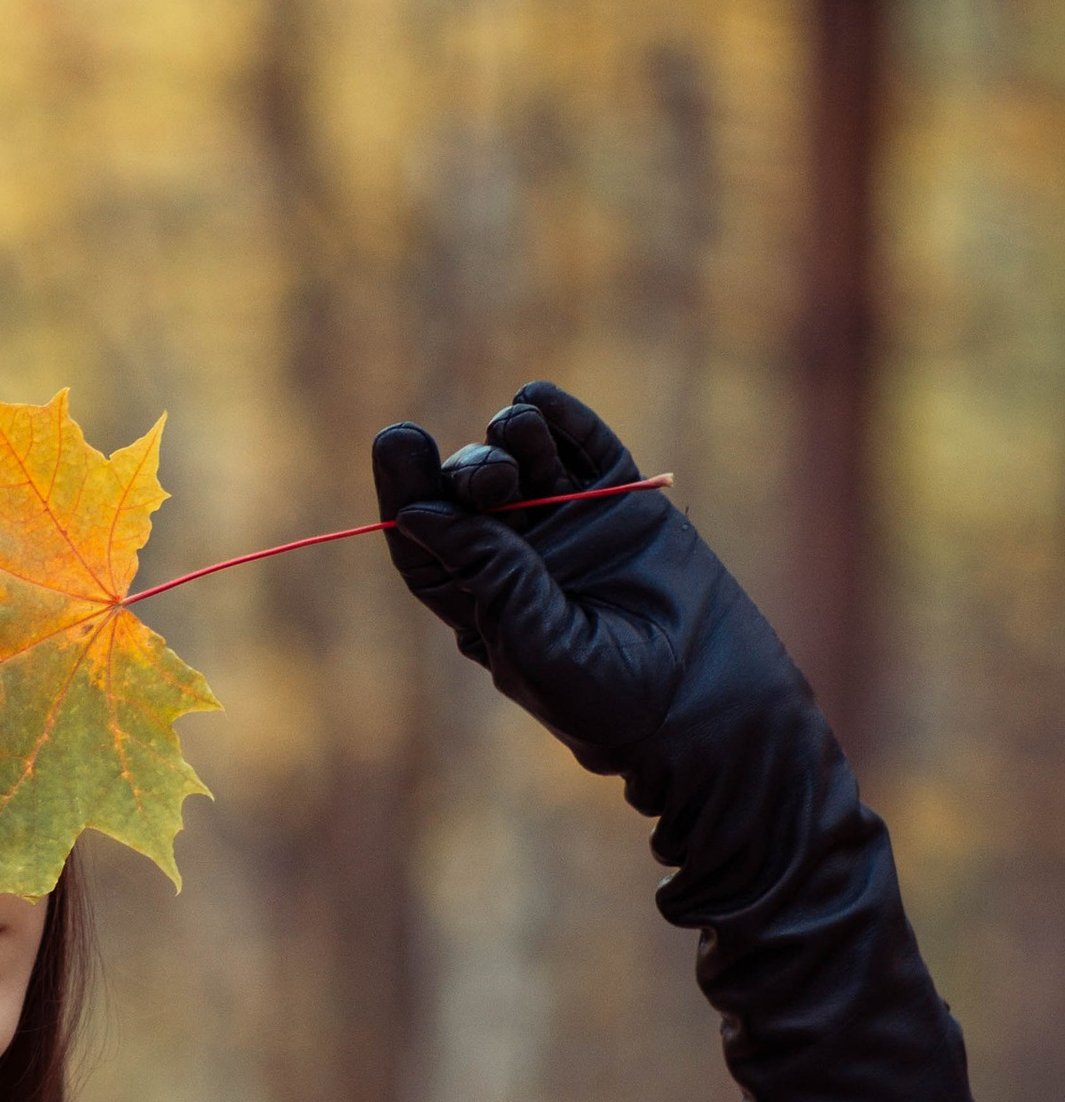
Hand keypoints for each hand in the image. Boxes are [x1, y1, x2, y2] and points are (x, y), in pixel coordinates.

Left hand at [368, 382, 819, 835]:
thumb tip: (416, 514)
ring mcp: (569, 520)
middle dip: (473, 470)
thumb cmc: (607, 698)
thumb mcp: (537, 644)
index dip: (405, 487)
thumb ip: (490, 577)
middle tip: (495, 478)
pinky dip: (563, 417)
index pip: (423, 535)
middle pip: (470, 489)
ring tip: (519, 430)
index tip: (397, 441)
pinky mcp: (622, 499)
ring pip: (524, 456)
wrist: (704, 702)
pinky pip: (586, 446)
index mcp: (476, 596)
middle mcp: (516, 552)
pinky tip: (539, 399)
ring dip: (512, 434)